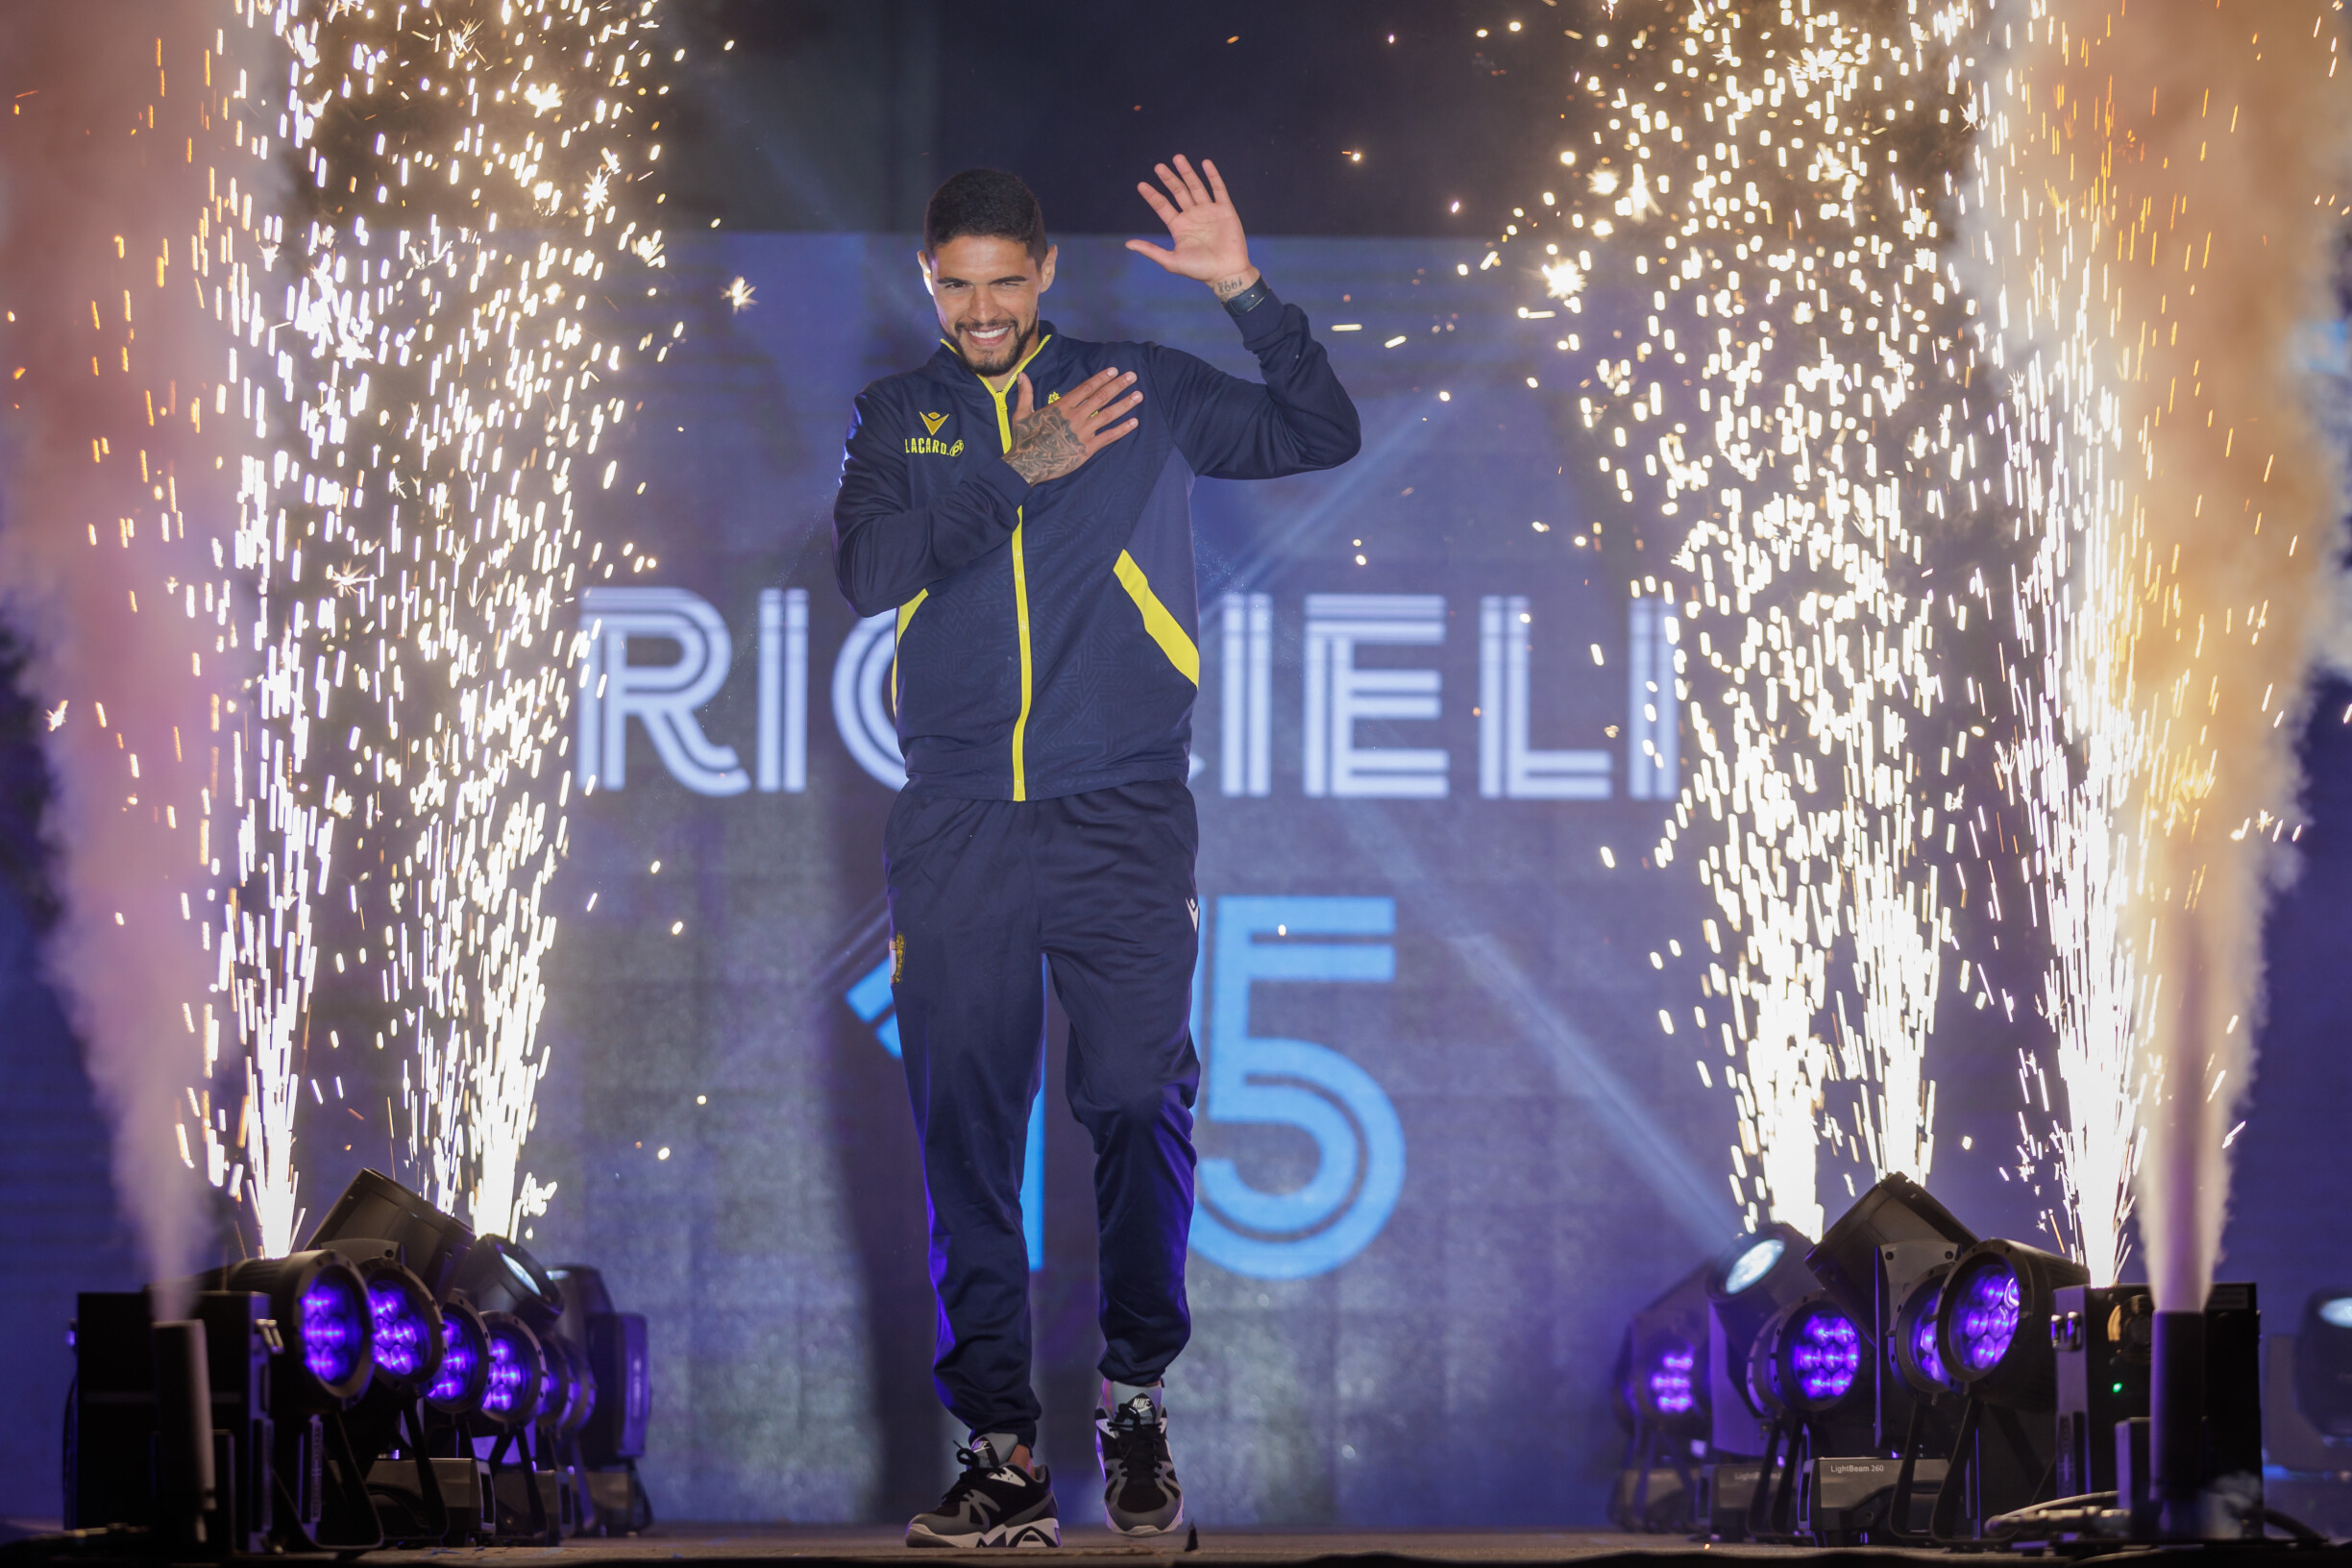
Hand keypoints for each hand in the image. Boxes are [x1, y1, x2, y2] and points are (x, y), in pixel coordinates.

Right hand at [1003, 367, 1140, 485]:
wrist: (1027, 464)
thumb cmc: (1024, 439)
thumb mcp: (1021, 413)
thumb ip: (1025, 393)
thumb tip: (1022, 375)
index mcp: (1061, 407)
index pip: (1086, 388)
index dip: (1101, 378)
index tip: (1114, 371)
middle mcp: (1075, 417)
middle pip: (1101, 397)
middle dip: (1118, 386)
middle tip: (1133, 376)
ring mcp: (1082, 433)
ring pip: (1108, 415)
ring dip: (1125, 404)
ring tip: (1139, 395)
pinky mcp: (1086, 449)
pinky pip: (1108, 437)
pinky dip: (1122, 430)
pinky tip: (1134, 422)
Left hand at [1126, 155, 1258, 301]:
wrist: (1226, 273)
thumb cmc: (1200, 270)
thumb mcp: (1171, 261)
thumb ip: (1151, 251)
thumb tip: (1128, 244)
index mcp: (1179, 227)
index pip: (1162, 206)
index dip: (1152, 195)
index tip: (1141, 185)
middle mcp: (1192, 216)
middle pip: (1178, 192)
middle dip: (1168, 179)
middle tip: (1158, 166)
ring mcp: (1209, 211)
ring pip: (1196, 187)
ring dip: (1187, 172)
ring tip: (1178, 158)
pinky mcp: (1225, 210)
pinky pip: (1218, 189)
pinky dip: (1212, 176)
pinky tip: (1205, 163)